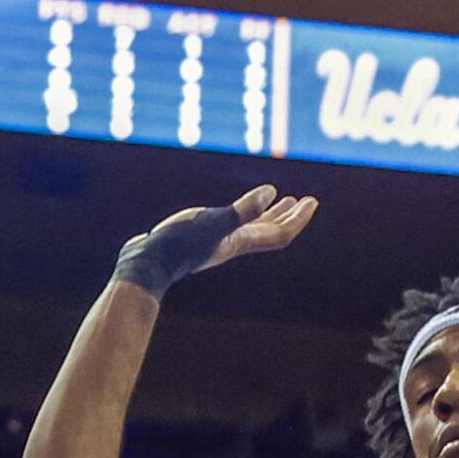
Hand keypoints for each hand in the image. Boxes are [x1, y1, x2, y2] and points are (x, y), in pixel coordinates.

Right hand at [113, 185, 317, 299]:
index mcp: (242, 242)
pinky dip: (243, 214)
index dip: (299, 219)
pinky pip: (233, 225)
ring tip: (282, 199)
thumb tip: (273, 192)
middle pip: (271, 231)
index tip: (312, 201)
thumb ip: (244, 210)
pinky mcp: (200, 238)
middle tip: (305, 201)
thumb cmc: (179, 244)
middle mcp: (234, 243)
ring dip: (270, 214)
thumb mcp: (213, 222)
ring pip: (253, 228)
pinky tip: (237, 208)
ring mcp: (218, 242)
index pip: (280, 233)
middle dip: (290, 216)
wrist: (146, 265)